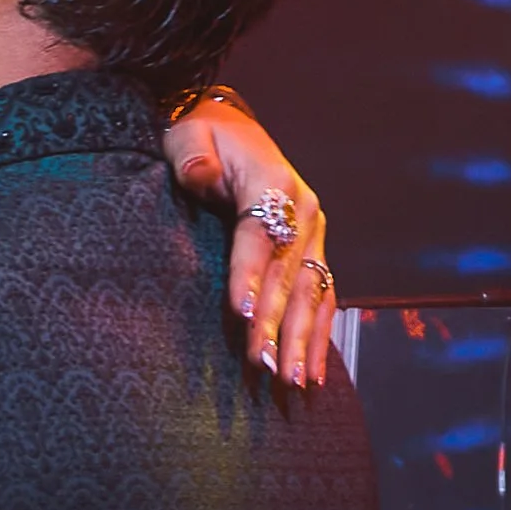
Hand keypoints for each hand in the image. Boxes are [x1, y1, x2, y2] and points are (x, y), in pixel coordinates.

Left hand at [164, 92, 334, 387]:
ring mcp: (314, 234)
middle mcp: (304, 211)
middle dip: (277, 324)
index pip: (260, 236)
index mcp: (274, 182)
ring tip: (290, 382)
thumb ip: (193, 156)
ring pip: (312, 294)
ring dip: (301, 340)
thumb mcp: (188, 136)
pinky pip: (322, 298)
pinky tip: (311, 373)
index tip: (240, 314)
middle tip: (264, 367)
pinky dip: (317, 337)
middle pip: (289, 275)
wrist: (229, 127)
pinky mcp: (312, 252)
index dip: (250, 275)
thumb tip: (199, 175)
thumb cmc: (201, 136)